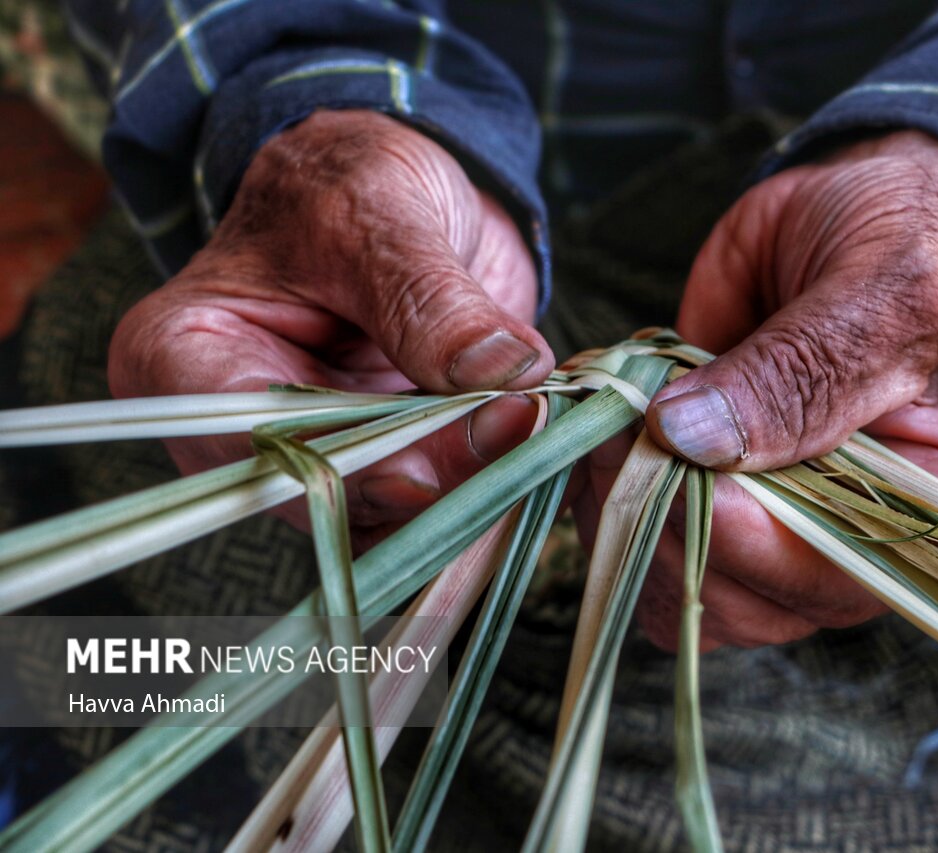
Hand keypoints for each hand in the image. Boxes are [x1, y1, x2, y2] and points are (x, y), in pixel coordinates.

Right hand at [108, 110, 553, 551]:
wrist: (402, 198)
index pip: (245, 439)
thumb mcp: (381, 211)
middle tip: (515, 430)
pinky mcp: (385, 468)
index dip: (338, 464)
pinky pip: (433, 507)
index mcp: (185, 355)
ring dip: (468, 488)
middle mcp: (238, 428)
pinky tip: (536, 447)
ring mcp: (317, 456)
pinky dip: (489, 483)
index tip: (424, 472)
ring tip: (535, 431)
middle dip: (425, 478)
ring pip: (387, 517)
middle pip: (326, 490)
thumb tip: (502, 370)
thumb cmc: (353, 181)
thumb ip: (428, 296)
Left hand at [627, 130, 937, 649]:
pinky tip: (603, 434)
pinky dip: (605, 498)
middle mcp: (863, 537)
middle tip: (616, 430)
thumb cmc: (914, 236)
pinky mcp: (711, 491)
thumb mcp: (884, 287)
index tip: (679, 464)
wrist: (866, 205)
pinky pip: (645, 541)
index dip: (751, 541)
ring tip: (608, 422)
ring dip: (624, 515)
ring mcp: (780, 521)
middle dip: (670, 522)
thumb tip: (695, 437)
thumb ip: (805, 369)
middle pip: (751, 600)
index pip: (845, 575)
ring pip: (684, 589)